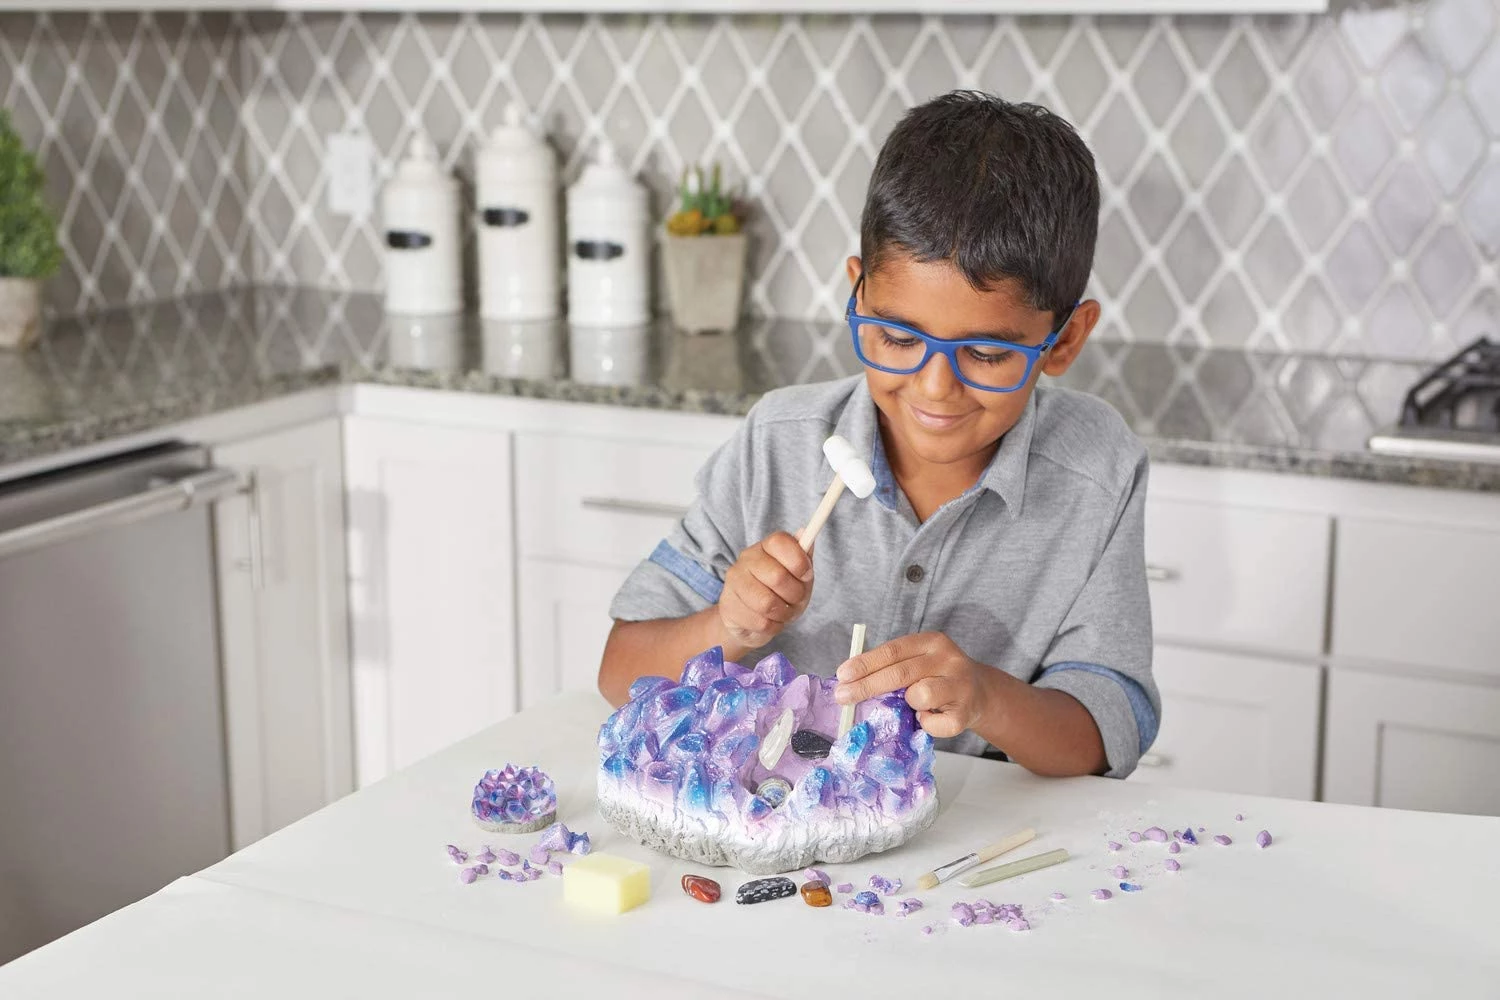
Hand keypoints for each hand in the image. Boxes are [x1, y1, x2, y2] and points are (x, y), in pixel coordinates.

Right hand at [716, 531, 813, 652]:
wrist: (749, 620)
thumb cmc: (779, 593)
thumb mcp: (797, 576)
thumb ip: (804, 557)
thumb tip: (805, 533)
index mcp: (766, 546)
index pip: (780, 542)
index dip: (799, 561)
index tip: (807, 575)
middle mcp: (746, 559)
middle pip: (778, 577)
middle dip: (795, 594)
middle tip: (796, 599)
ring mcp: (734, 582)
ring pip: (767, 603)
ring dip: (783, 613)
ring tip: (783, 612)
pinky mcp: (728, 606)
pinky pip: (760, 622)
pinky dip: (773, 626)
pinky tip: (769, 620)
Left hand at [834, 632, 993, 738]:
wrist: (981, 694)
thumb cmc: (938, 678)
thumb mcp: (919, 662)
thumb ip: (893, 667)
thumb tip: (851, 682)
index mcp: (932, 642)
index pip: (893, 651)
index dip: (865, 663)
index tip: (842, 674)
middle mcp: (947, 659)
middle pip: (900, 673)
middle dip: (867, 686)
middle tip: (843, 697)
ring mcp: (959, 685)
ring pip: (920, 696)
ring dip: (908, 704)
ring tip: (914, 704)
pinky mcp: (966, 712)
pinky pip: (933, 724)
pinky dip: (926, 724)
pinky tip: (930, 717)